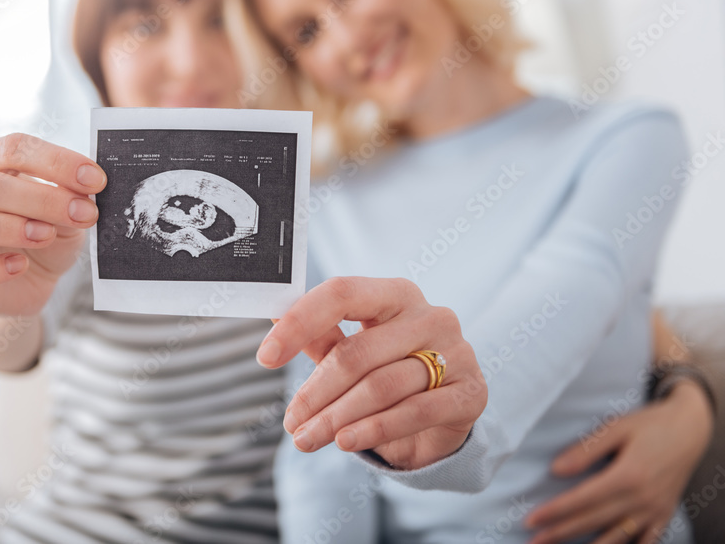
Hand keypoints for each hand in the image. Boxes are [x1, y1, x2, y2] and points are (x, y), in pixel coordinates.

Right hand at [0, 133, 105, 316]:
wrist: (30, 282)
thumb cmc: (45, 235)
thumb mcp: (65, 212)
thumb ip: (70, 196)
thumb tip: (86, 186)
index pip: (12, 148)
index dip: (55, 161)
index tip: (94, 180)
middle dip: (41, 199)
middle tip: (82, 214)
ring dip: (6, 228)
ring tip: (46, 236)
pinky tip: (19, 266)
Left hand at [257, 277, 487, 469]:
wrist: (446, 414)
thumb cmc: (391, 371)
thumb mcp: (354, 350)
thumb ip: (320, 334)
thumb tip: (272, 316)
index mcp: (395, 294)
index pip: (342, 294)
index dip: (299, 323)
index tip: (265, 356)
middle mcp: (430, 316)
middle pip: (357, 352)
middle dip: (316, 392)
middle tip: (291, 422)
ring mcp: (456, 352)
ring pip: (381, 386)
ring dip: (337, 418)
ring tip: (307, 438)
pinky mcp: (470, 392)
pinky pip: (414, 411)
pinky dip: (374, 430)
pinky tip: (346, 442)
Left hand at [526, 381, 713, 543]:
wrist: (690, 429)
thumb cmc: (649, 425)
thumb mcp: (615, 428)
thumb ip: (585, 450)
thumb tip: (556, 469)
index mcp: (628, 476)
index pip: (582, 500)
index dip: (555, 512)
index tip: (531, 520)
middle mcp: (642, 499)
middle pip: (593, 521)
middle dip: (560, 532)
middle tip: (535, 540)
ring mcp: (655, 511)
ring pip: (616, 536)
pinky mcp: (664, 515)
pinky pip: (646, 541)